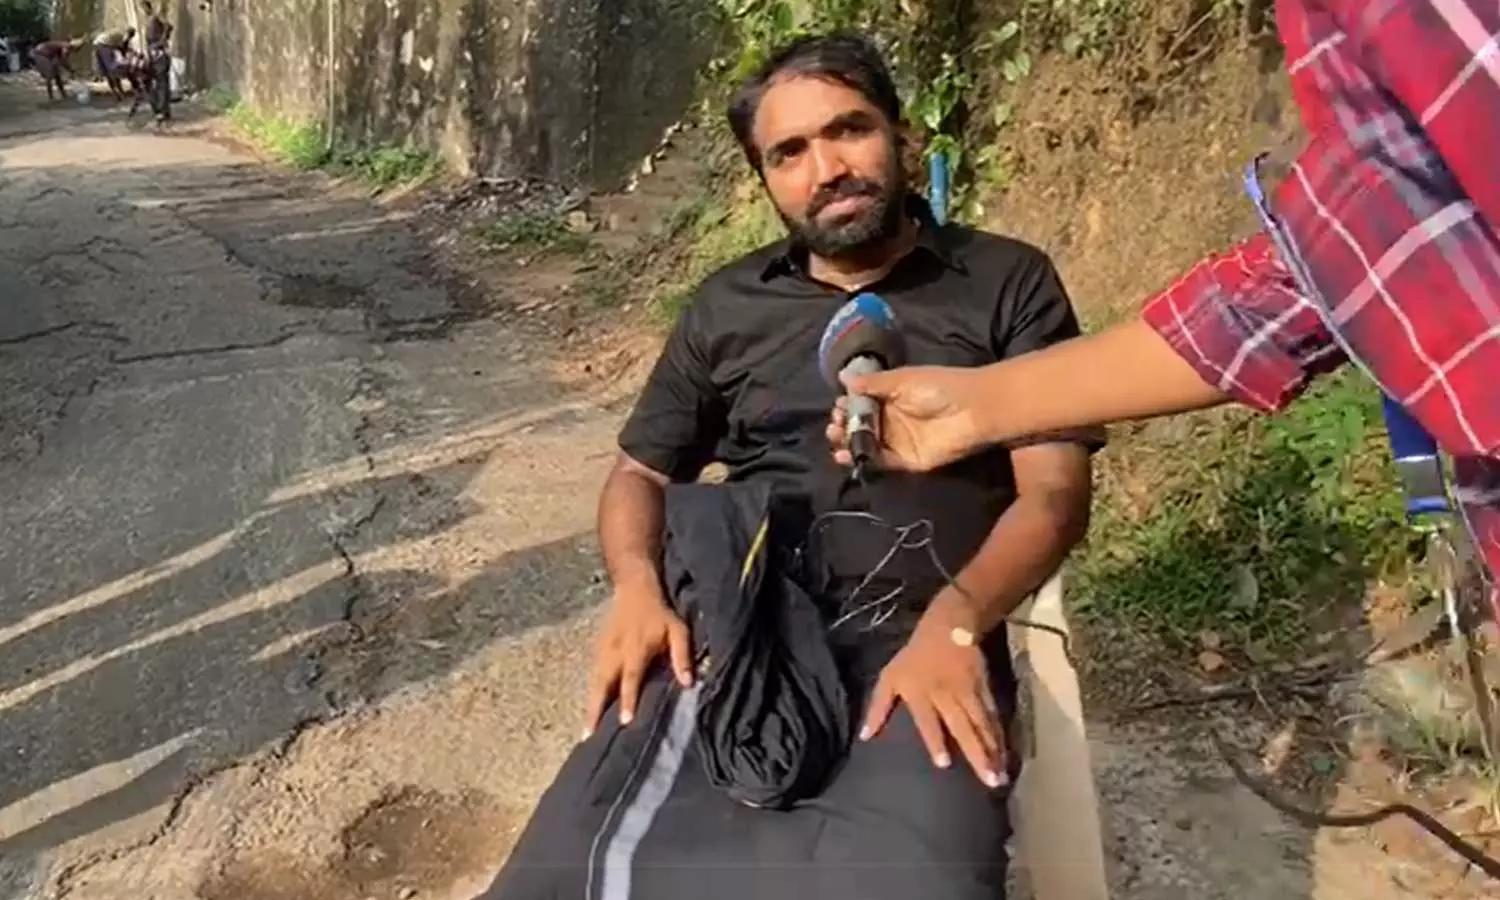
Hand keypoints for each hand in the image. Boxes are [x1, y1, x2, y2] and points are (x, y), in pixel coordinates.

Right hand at [583, 584, 692, 737]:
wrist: (634, 589)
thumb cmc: (660, 613)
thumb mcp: (678, 630)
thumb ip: (682, 656)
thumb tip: (687, 683)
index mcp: (636, 649)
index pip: (631, 679)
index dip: (628, 700)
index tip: (625, 721)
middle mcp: (616, 653)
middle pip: (602, 685)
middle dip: (595, 710)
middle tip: (589, 735)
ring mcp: (603, 652)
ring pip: (593, 683)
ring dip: (590, 707)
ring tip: (586, 732)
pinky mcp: (597, 651)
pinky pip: (592, 677)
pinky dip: (590, 695)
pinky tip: (591, 712)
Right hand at [825, 365, 989, 472]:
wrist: (973, 411)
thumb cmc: (940, 387)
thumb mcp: (903, 379)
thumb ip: (873, 383)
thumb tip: (843, 377)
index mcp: (891, 397)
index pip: (861, 403)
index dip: (847, 405)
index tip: (836, 407)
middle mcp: (892, 419)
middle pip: (860, 425)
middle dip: (843, 425)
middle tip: (834, 424)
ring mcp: (898, 441)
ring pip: (866, 445)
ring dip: (848, 442)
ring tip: (835, 438)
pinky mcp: (906, 461)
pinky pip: (879, 461)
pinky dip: (862, 459)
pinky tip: (844, 455)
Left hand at [861, 598, 1006, 787]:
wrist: (948, 626)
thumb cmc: (914, 656)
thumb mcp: (889, 677)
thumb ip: (877, 707)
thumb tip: (864, 737)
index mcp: (920, 694)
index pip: (928, 720)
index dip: (935, 740)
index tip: (944, 764)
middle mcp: (946, 695)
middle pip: (963, 727)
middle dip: (976, 754)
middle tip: (989, 781)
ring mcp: (968, 692)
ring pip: (982, 724)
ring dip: (993, 751)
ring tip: (1000, 777)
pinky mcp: (984, 689)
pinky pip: (993, 716)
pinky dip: (1000, 736)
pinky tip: (1006, 755)